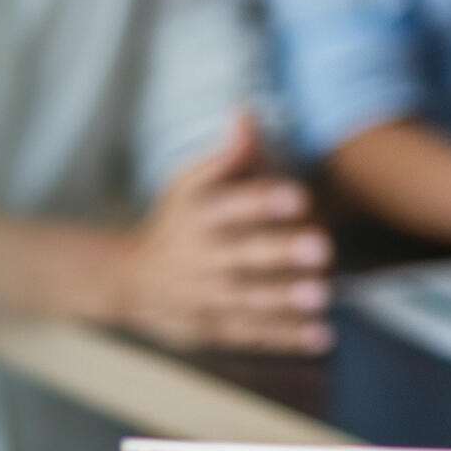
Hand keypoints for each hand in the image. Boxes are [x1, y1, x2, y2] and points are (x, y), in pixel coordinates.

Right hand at [110, 112, 331, 353]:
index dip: (262, 201)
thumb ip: (225, 155)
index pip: (229, 206)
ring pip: (247, 300)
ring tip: (322, 295)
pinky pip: (251, 334)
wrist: (129, 280)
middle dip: (280, 253)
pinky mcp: (213, 328)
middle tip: (322, 247)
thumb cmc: (175, 222)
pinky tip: (321, 336)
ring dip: (285, 300)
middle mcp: (199, 257)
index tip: (299, 196)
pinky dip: (285, 338)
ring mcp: (205, 296)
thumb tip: (248, 113)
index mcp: (195, 216)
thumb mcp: (188, 183)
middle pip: (241, 255)